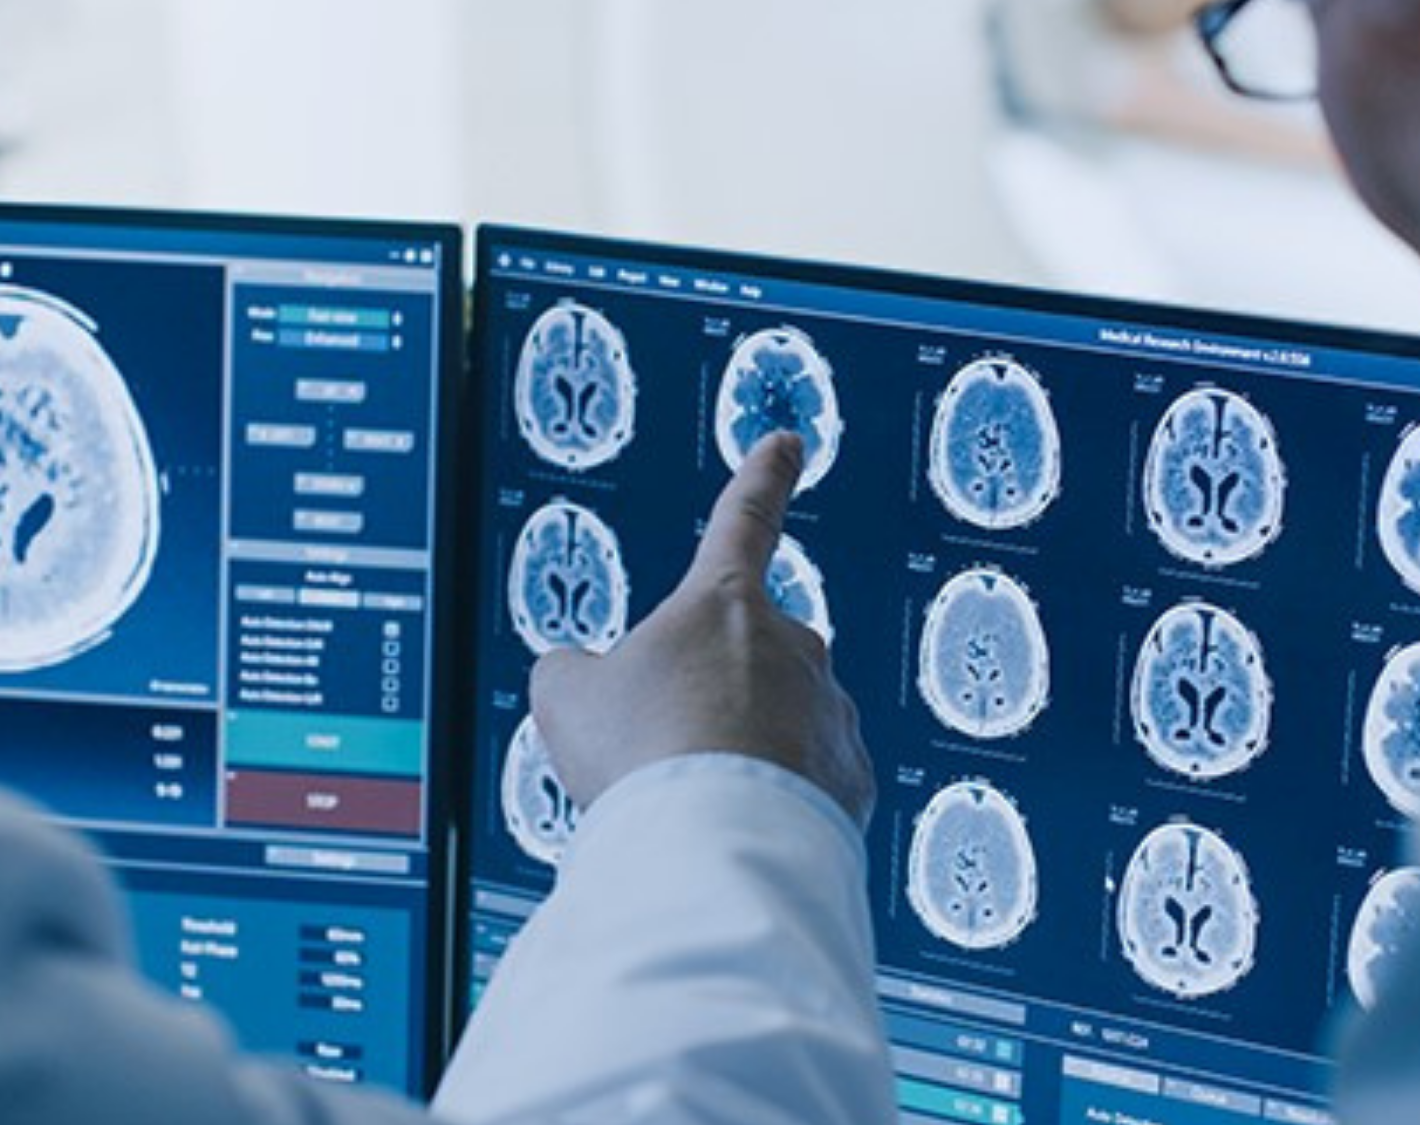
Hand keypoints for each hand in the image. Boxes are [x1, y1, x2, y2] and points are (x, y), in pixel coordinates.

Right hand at [530, 432, 875, 828]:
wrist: (712, 842)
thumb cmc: (642, 755)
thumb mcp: (566, 697)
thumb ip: (573, 672)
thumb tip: (580, 679)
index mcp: (723, 602)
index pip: (745, 519)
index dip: (764, 478)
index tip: (787, 444)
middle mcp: (793, 646)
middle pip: (747, 657)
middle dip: (711, 696)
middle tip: (664, 749)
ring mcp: (830, 711)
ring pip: (780, 724)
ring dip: (742, 754)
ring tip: (693, 800)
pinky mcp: (852, 780)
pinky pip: (809, 783)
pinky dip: (774, 802)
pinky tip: (735, 827)